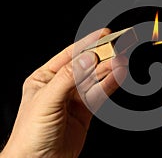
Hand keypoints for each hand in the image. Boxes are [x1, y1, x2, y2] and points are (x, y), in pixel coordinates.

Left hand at [0, 28, 127, 157]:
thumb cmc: (31, 134)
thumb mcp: (47, 101)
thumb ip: (68, 78)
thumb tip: (88, 58)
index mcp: (44, 78)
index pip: (69, 56)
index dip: (87, 44)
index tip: (104, 34)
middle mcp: (61, 86)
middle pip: (86, 66)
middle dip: (103, 56)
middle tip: (120, 46)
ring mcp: (74, 99)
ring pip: (95, 80)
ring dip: (109, 70)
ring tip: (123, 60)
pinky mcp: (86, 111)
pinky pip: (100, 94)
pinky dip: (110, 84)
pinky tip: (119, 75)